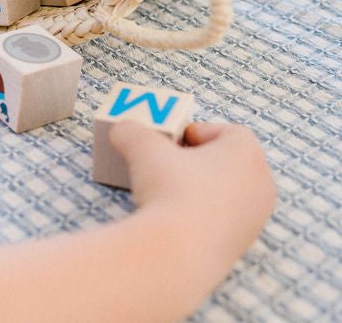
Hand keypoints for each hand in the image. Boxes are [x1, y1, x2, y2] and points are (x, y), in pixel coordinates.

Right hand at [110, 120, 275, 263]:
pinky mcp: (244, 242)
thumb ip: (132, 132)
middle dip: (199, 161)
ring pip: (229, 192)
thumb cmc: (170, 190)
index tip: (171, 142)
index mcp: (245, 151)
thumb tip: (121, 131)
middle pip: (229, 162)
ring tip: (169, 196)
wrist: (179, 252)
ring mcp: (256, 215)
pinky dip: (205, 216)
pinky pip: (225, 220)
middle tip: (168, 166)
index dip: (196, 132)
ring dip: (202, 190)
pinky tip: (178, 222)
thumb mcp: (142, 150)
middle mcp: (260, 181)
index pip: (226, 131)